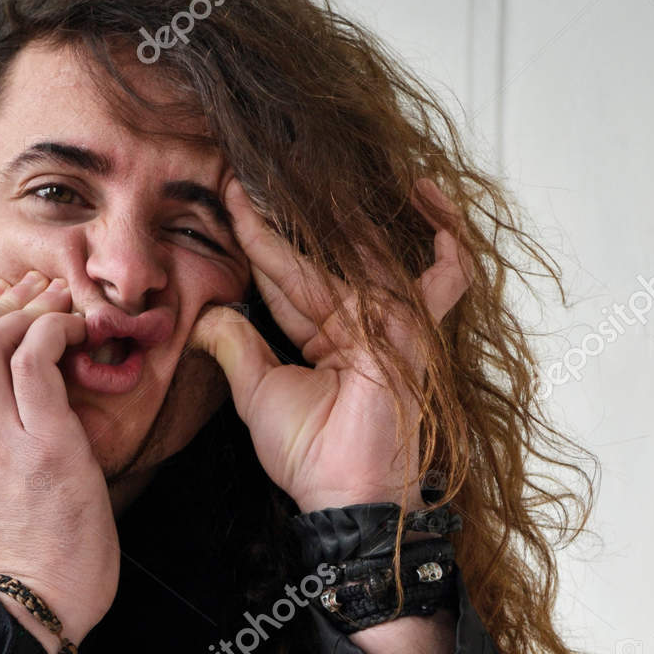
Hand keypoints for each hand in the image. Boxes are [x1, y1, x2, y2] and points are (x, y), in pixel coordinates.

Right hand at [0, 271, 118, 641]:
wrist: (40, 600)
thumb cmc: (30, 552)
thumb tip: (16, 400)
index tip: (12, 313)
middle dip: (1, 304)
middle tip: (41, 301)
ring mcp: (2, 437)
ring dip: (31, 312)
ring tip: (64, 314)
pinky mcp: (46, 442)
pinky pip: (36, 359)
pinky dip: (56, 331)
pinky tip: (79, 336)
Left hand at [188, 176, 471, 513]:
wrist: (346, 492)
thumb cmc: (310, 456)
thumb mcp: (257, 393)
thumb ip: (236, 348)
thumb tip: (207, 316)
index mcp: (326, 337)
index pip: (288, 276)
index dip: (260, 239)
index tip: (231, 198)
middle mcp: (362, 322)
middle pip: (320, 253)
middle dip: (286, 213)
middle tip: (251, 168)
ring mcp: (392, 321)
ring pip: (365, 248)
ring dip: (341, 203)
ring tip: (305, 161)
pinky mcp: (417, 327)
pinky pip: (445, 272)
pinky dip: (446, 232)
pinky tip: (423, 190)